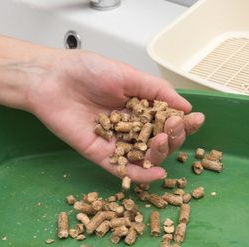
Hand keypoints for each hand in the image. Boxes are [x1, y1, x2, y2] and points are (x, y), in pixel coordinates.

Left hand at [25, 49, 203, 182]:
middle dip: (173, 137)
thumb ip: (157, 91)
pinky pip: (122, 170)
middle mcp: (131, 127)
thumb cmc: (86, 71)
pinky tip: (156, 172)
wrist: (52, 79)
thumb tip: (185, 106)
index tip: (196, 119)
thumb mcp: (128, 75)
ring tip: (162, 142)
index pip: (168, 121)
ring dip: (160, 153)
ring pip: (145, 157)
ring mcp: (117, 142)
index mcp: (141, 108)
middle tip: (173, 127)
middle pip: (161, 142)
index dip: (183, 123)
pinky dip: (140, 174)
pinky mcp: (100, 154)